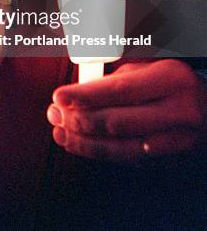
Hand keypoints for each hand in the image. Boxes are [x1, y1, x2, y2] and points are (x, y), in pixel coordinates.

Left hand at [47, 60, 206, 162]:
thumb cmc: (177, 86)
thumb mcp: (154, 70)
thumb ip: (120, 78)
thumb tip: (81, 90)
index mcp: (170, 79)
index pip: (120, 89)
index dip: (85, 96)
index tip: (59, 97)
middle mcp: (177, 110)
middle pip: (117, 121)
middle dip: (79, 120)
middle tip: (55, 114)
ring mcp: (177, 140)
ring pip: (121, 147)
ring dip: (84, 142)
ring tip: (61, 131)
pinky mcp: (173, 162)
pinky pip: (130, 161)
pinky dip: (101, 154)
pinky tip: (81, 145)